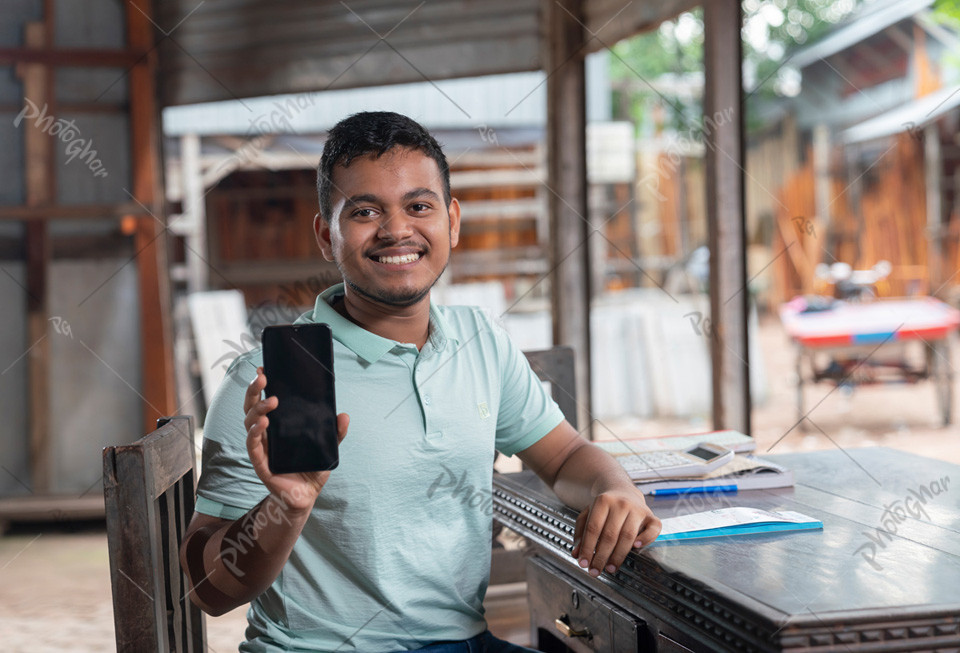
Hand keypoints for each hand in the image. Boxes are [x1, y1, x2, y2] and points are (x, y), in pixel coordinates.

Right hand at [243, 367, 349, 513]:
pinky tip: (263, 424)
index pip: (265, 400)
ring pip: (249, 423)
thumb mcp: (328, 448)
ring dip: (258, 410)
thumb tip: (344, 415)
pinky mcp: (260, 462)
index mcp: (278, 425)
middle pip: (252, 407)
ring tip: (272, 402)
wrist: (307, 496)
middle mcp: (266, 433)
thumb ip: (336, 433)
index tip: (264, 368)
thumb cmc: (312, 468)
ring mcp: (261, 447)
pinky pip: (252, 445)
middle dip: (255, 390)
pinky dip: (255, 433)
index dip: (261, 385)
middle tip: (264, 377)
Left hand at [571, 488, 660, 576]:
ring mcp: (637, 509)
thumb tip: (577, 554)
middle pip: (610, 534)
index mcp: (603, 501)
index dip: (587, 548)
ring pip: (628, 536)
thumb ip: (581, 533)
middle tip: (595, 570)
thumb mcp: (588, 514)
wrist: (622, 489)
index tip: (583, 563)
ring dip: (618, 556)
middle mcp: (621, 504)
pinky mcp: (651, 516)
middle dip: (601, 556)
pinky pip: (653, 529)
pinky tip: (636, 548)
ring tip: (609, 568)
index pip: (593, 528)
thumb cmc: (604, 506)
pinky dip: (645, 539)